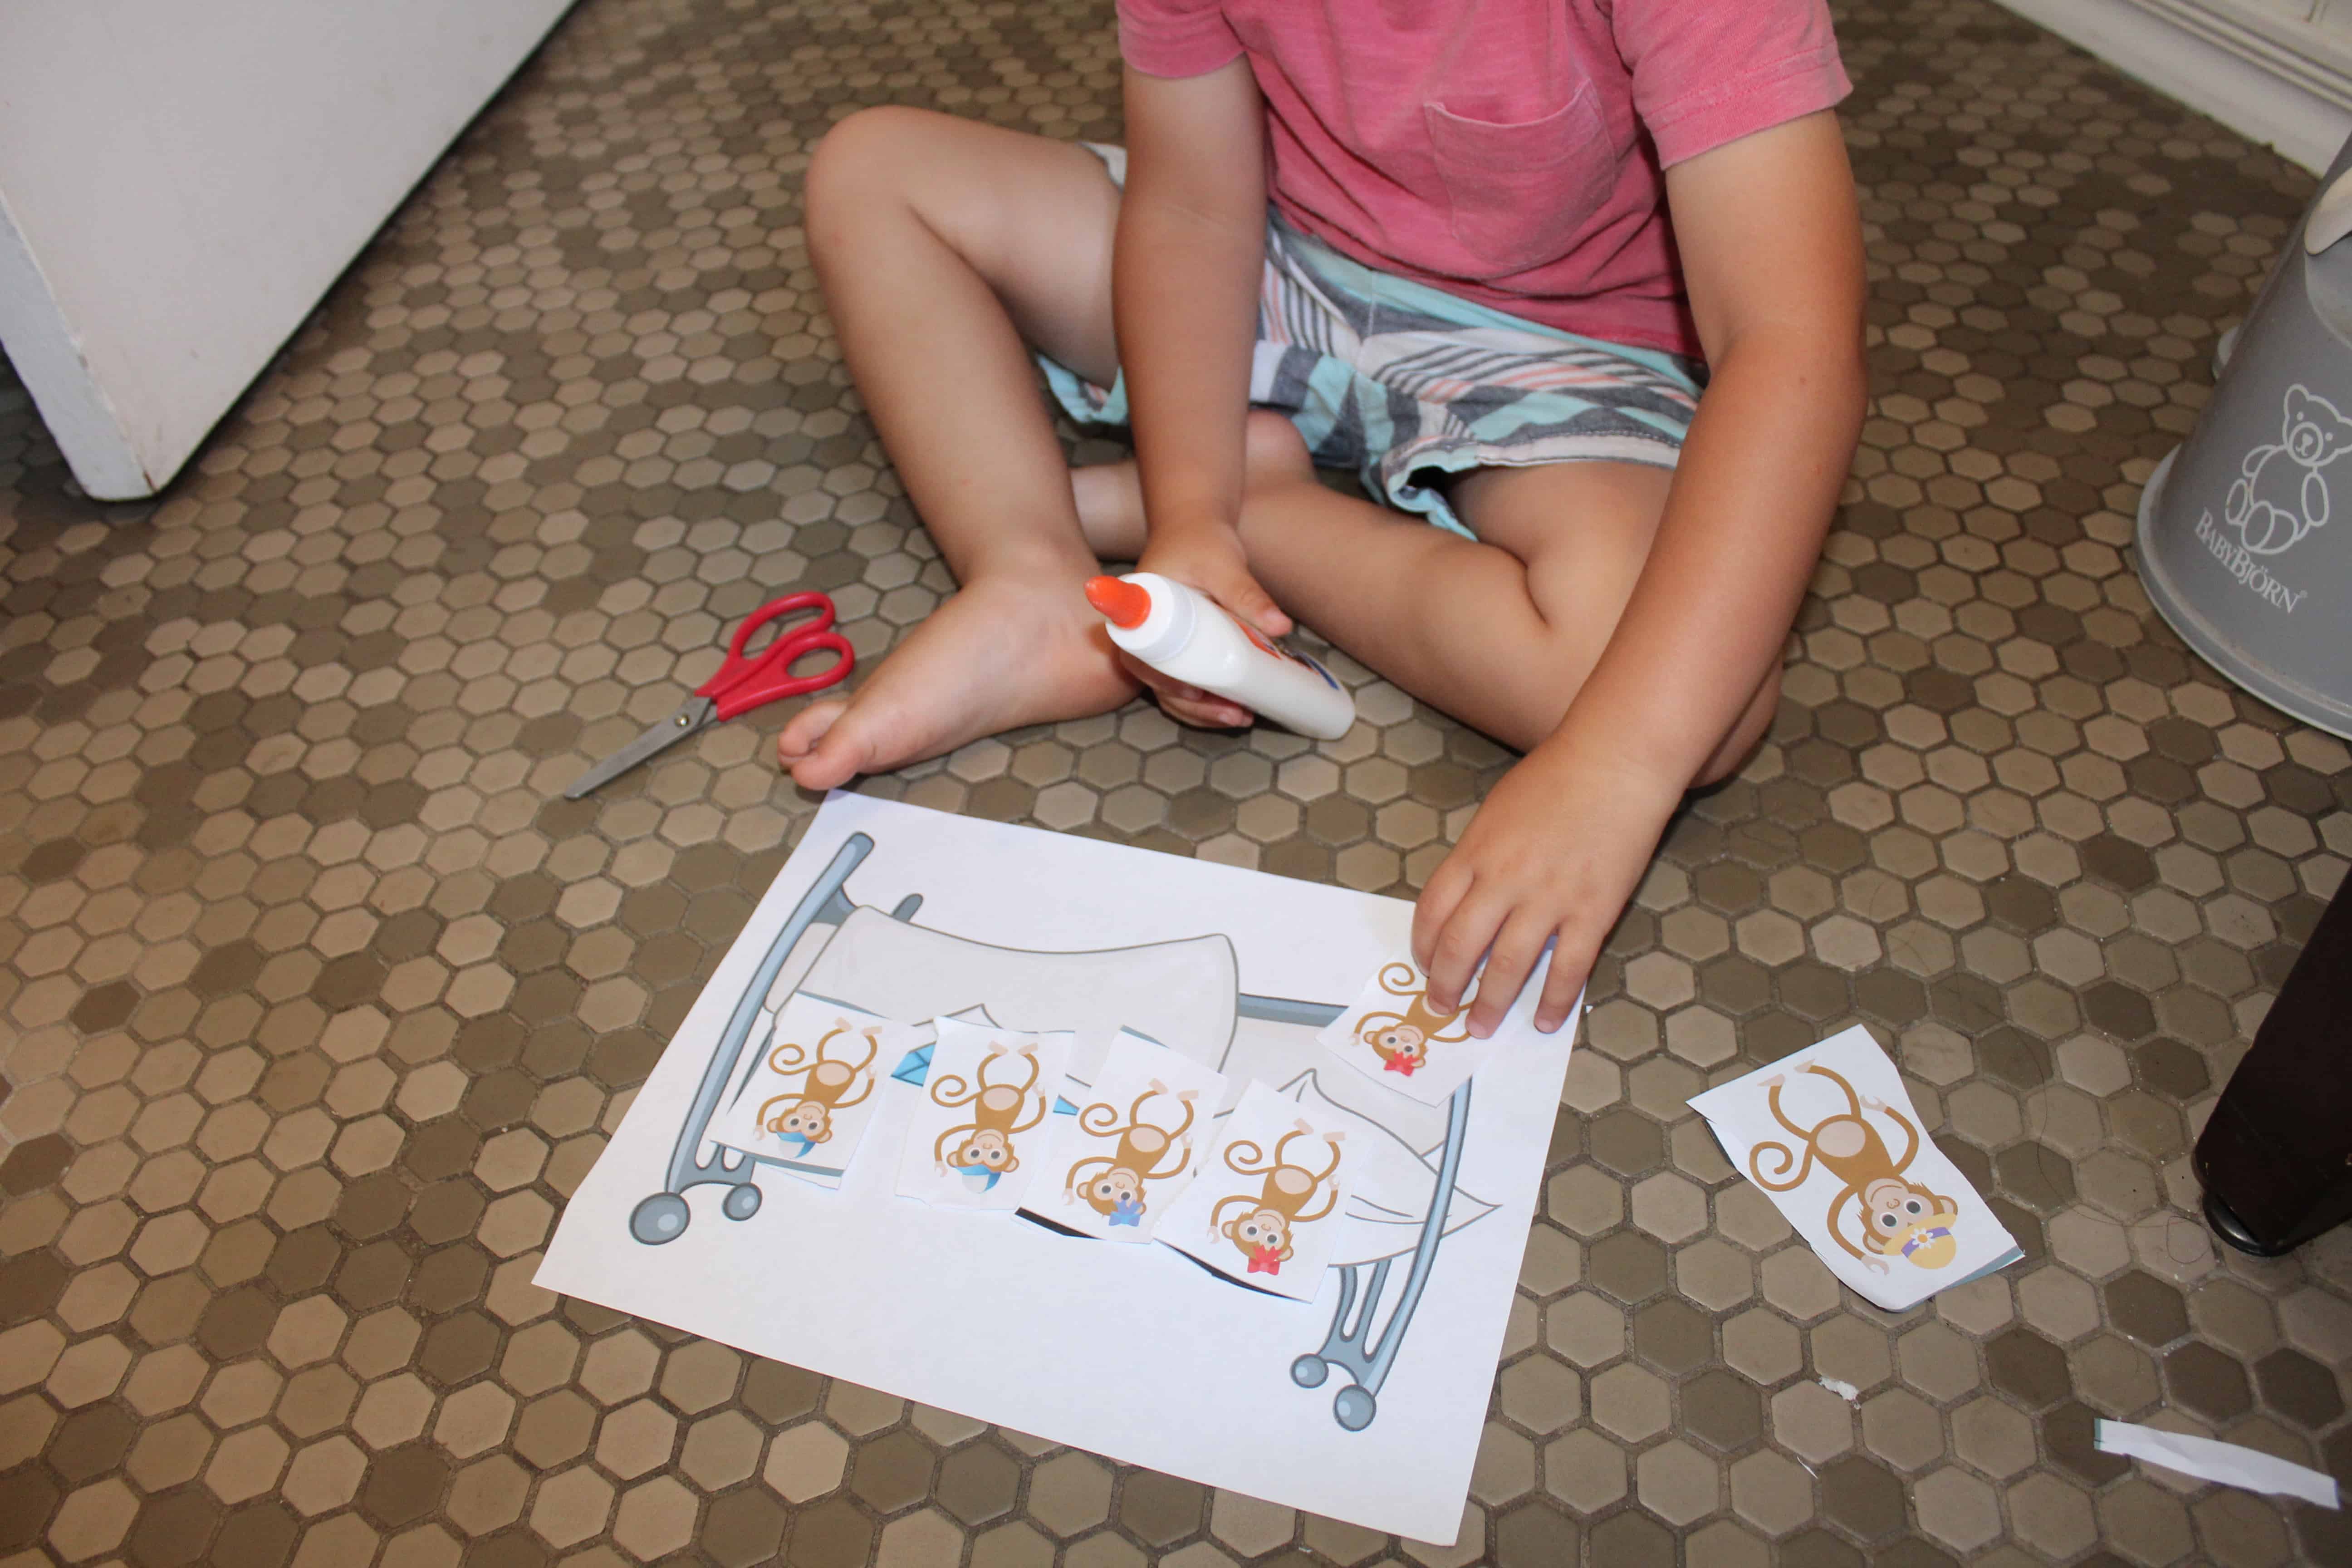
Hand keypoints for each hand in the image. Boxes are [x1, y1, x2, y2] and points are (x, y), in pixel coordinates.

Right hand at [1130, 521, 1291, 727]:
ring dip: (1201, 711)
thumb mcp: (1225, 565)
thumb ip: (1249, 594)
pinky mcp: (1178, 647)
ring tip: (1240, 717)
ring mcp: (1160, 643)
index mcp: (1140, 609)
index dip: (1162, 680)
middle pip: (1158, 682)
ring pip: (1171, 688)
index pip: (1140, 656)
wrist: (1194, 525)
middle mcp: (1143, 632)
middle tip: (1232, 714)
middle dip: (1193, 706)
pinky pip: (1184, 682)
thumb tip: (1282, 627)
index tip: (1193, 693)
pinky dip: (1206, 700)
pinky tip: (1234, 708)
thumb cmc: (1201, 538)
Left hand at [1413, 740, 1684, 1037]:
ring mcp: (1549, 898)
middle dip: (1446, 986)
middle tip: (1442, 1009)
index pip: (1432, 912)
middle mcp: (1504, 880)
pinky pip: (1568, 968)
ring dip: (1492, 1003)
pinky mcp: (1593, 911)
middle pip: (1461, 946)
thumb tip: (1466, 901)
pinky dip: (1555, 1001)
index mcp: (1475, 853)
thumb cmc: (1555, 779)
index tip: (1425, 966)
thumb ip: (1478, 858)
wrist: (1614, 761)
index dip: (1423, 947)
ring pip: (1509, 965)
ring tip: (1482, 1026)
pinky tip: (1547, 1021)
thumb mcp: (1496, 813)